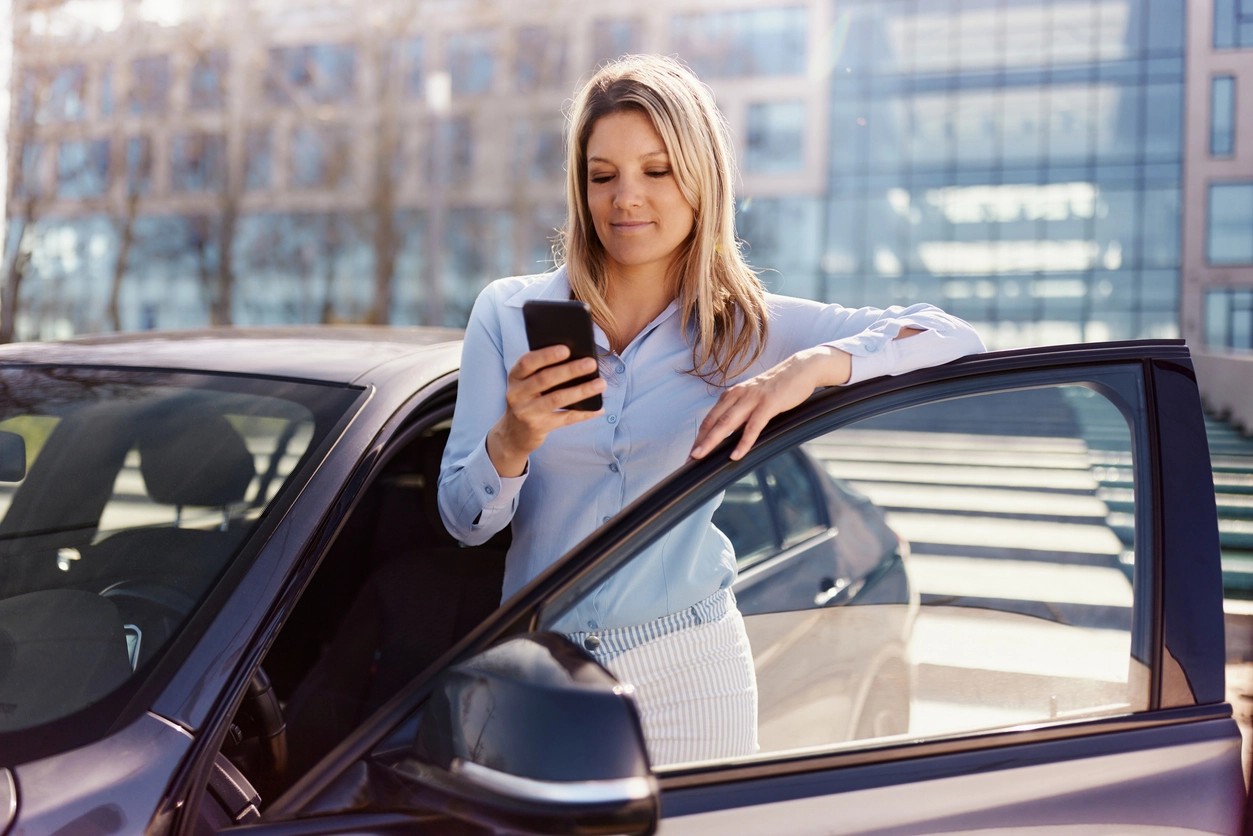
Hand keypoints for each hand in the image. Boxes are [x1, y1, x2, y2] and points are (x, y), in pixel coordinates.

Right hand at [487, 345, 605, 476]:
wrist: (513, 433)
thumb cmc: (528, 399)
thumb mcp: (527, 384)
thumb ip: (543, 371)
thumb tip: (578, 359)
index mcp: (515, 377)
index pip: (528, 362)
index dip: (546, 355)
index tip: (566, 349)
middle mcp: (517, 394)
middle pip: (545, 379)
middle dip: (570, 370)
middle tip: (591, 363)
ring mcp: (526, 412)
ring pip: (557, 399)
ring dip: (581, 390)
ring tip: (601, 384)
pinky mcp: (538, 427)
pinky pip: (565, 418)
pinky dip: (584, 413)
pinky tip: (599, 408)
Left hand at [690, 345, 851, 461]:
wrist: (801, 369)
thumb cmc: (778, 387)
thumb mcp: (754, 399)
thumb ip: (741, 413)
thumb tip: (730, 434)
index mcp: (733, 394)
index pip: (710, 418)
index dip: (699, 436)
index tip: (690, 453)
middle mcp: (738, 395)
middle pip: (713, 421)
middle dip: (699, 441)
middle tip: (688, 459)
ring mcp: (753, 398)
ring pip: (727, 423)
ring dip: (712, 441)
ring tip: (701, 457)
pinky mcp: (769, 403)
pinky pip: (753, 426)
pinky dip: (743, 442)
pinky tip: (736, 455)